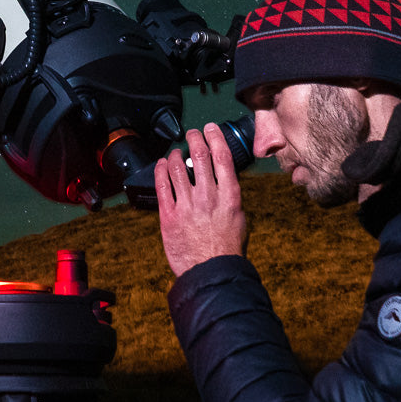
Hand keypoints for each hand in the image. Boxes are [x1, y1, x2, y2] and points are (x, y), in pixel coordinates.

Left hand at [155, 123, 248, 276]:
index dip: (215, 137)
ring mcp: (187, 205)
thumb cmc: (227, 249)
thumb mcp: (239, 218)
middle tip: (191, 134)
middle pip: (199, 156)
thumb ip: (230, 196)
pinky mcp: (169, 215)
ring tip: (175, 152)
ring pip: (177, 167)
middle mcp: (208, 197)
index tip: (210, 128)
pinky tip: (161, 164)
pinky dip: (161, 170)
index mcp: (230, 196)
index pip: (223, 157)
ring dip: (175, 154)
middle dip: (194, 139)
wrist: (210, 272)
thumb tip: (225, 179)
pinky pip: (162, 185)